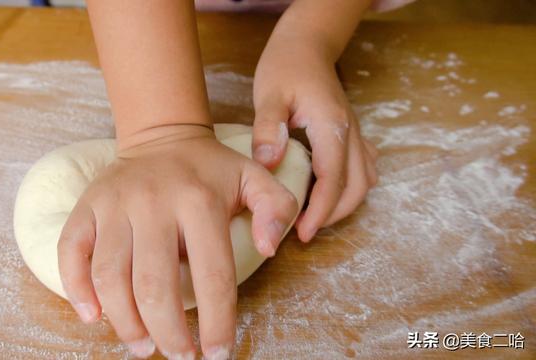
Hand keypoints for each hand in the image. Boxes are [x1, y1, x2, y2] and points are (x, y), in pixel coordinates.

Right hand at [57, 124, 297, 358]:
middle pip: (154, 285)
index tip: (218, 352)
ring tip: (143, 347)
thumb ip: (276, 208)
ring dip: (125, 322)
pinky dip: (76, 289)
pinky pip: (70, 252)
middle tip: (180, 356)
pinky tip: (93, 316)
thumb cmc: (210, 169)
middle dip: (168, 333)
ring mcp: (114, 204)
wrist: (162, 135)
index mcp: (199, 201)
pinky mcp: (86, 206)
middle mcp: (153, 203)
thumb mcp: (254, 177)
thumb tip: (269, 249)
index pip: (212, 275)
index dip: (216, 322)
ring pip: (110, 276)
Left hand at [252, 30, 377, 242]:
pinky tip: (329, 192)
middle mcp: (351, 132)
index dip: (320, 211)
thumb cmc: (285, 67)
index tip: (302, 233)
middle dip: (334, 215)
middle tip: (304, 231)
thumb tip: (270, 163)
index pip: (333, 179)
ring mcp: (356, 133)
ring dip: (345, 203)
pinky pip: (364, 167)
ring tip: (315, 216)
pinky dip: (351, 187)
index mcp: (331, 125)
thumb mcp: (269, 94)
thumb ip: (268, 129)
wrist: (306, 45)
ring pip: (365, 180)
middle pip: (357, 186)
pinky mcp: (353, 133)